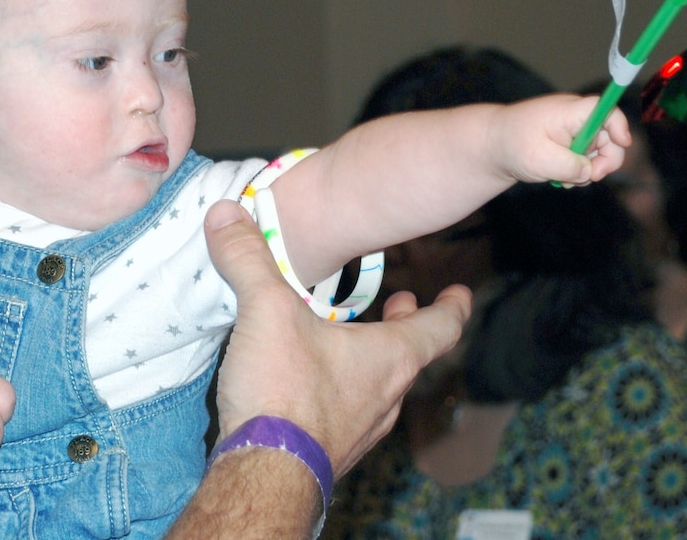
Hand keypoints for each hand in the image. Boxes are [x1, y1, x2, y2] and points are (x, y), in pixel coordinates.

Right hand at [204, 200, 469, 475]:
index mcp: (389, 358)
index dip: (452, 306)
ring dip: (371, 357)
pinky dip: (342, 386)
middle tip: (400, 302)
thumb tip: (227, 213)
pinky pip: (349, 411)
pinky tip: (310, 379)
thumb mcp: (265, 309)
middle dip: (404, 324)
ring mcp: (361, 429)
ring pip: (380, 386)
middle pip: (409, 355)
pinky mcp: (331, 450)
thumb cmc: (284, 392)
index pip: (440, 328)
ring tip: (348, 336)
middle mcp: (385, 396)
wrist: (265, 473)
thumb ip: (248, 258)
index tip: (459, 292)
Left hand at [488, 93, 629, 186]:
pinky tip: (562, 178)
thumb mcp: (539, 159)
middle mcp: (575, 117)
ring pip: (599, 151)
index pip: (604, 108)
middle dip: (605, 160)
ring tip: (564, 179)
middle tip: (591, 177)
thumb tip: (588, 172)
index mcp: (568, 112)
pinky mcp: (571, 143)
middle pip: (609, 135)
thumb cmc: (512, 145)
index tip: (622, 143)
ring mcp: (574, 130)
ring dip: (588, 170)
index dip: (619, 124)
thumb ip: (568, 166)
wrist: (492, 146)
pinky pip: (587, 159)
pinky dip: (579, 171)